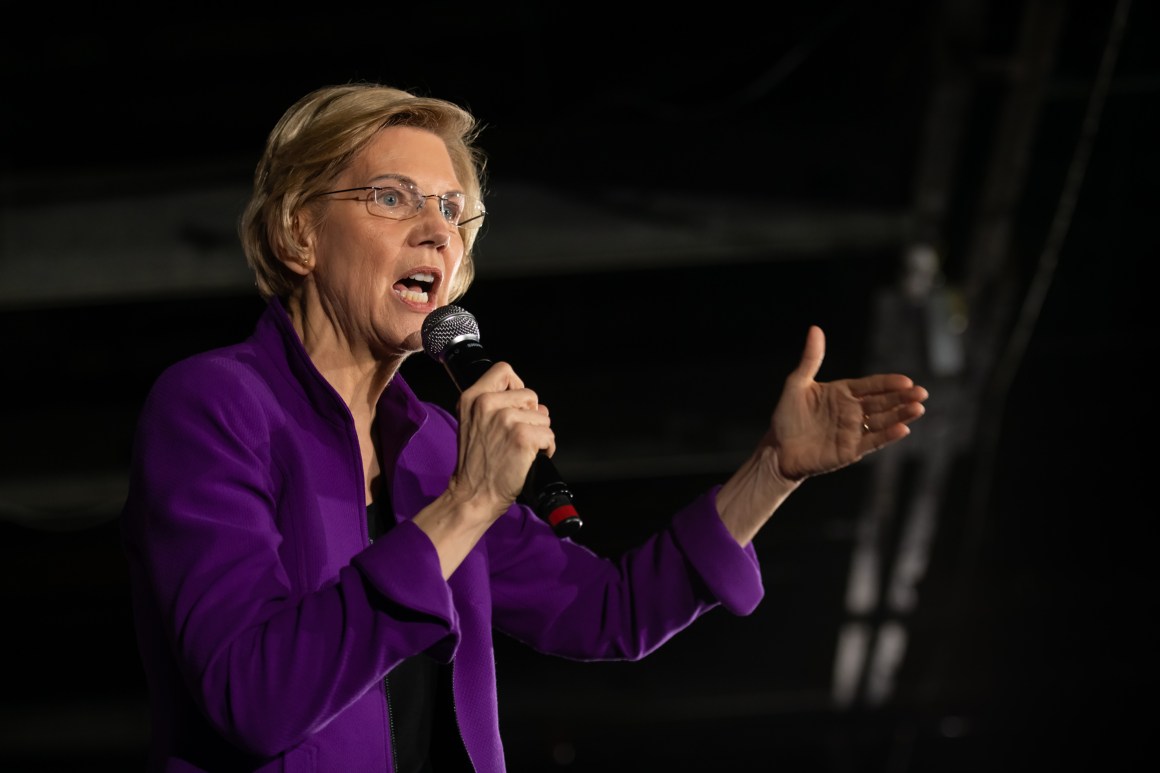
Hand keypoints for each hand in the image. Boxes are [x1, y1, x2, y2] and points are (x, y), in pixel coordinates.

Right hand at [450, 361, 554, 517]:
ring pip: (543, 416)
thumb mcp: (472, 424)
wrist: (473, 494)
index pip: (504, 370)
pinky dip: (546, 449)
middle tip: (516, 436)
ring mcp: (506, 419)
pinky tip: (530, 458)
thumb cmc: (475, 465)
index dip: (516, 386)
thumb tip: (535, 403)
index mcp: (472, 398)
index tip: (516, 404)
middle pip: (530, 395)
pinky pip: (549, 435)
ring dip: (539, 434)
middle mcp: (488, 404)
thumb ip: (496, 406)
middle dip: (531, 416)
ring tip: (521, 449)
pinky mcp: (523, 437)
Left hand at [771, 325, 927, 480]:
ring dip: (901, 415)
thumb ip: (811, 359)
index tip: (906, 381)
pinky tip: (902, 429)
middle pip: (882, 402)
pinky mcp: (851, 450)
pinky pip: (873, 441)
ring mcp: (854, 431)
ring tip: (918, 408)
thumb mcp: (797, 384)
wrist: (778, 449)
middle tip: (921, 393)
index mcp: (843, 393)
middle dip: (902, 398)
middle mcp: (853, 411)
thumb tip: (815, 329)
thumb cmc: (787, 416)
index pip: (871, 385)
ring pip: (883, 421)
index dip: (888, 383)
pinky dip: (887, 435)